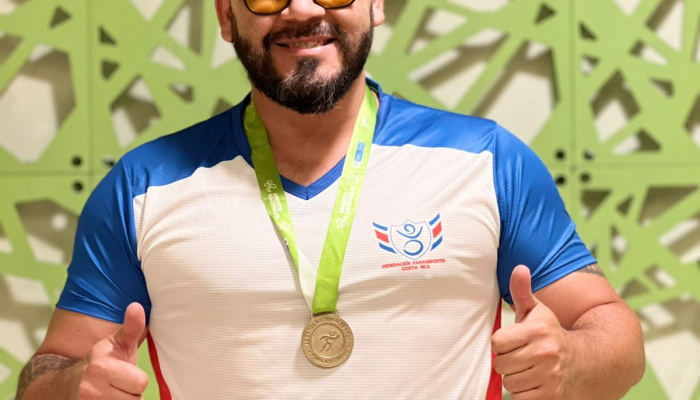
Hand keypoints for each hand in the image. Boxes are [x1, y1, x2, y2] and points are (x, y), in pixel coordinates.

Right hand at [76, 303, 148, 398]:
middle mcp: (91, 387)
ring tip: (113, 393)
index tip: (125, 373)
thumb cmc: (101, 362)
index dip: (137, 379)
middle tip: (119, 384)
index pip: (140, 382)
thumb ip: (132, 327)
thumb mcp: (116, 343)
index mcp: (101, 366)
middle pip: (135, 399)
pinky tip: (107, 399)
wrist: (65, 384)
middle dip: (131, 393)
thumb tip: (136, 306)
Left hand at [491, 266, 570, 399]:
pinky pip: (520, 398)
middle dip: (507, 362)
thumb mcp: (538, 312)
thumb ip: (523, 291)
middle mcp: (545, 353)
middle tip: (521, 356)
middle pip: (501, 364)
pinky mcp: (551, 396)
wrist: (584, 361)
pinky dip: (523, 393)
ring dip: (515, 378)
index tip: (514, 342)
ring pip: (509, 383)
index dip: (502, 343)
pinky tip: (534, 382)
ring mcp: (549, 377)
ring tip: (528, 369)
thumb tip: (519, 268)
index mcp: (538, 331)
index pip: (497, 342)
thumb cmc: (551, 334)